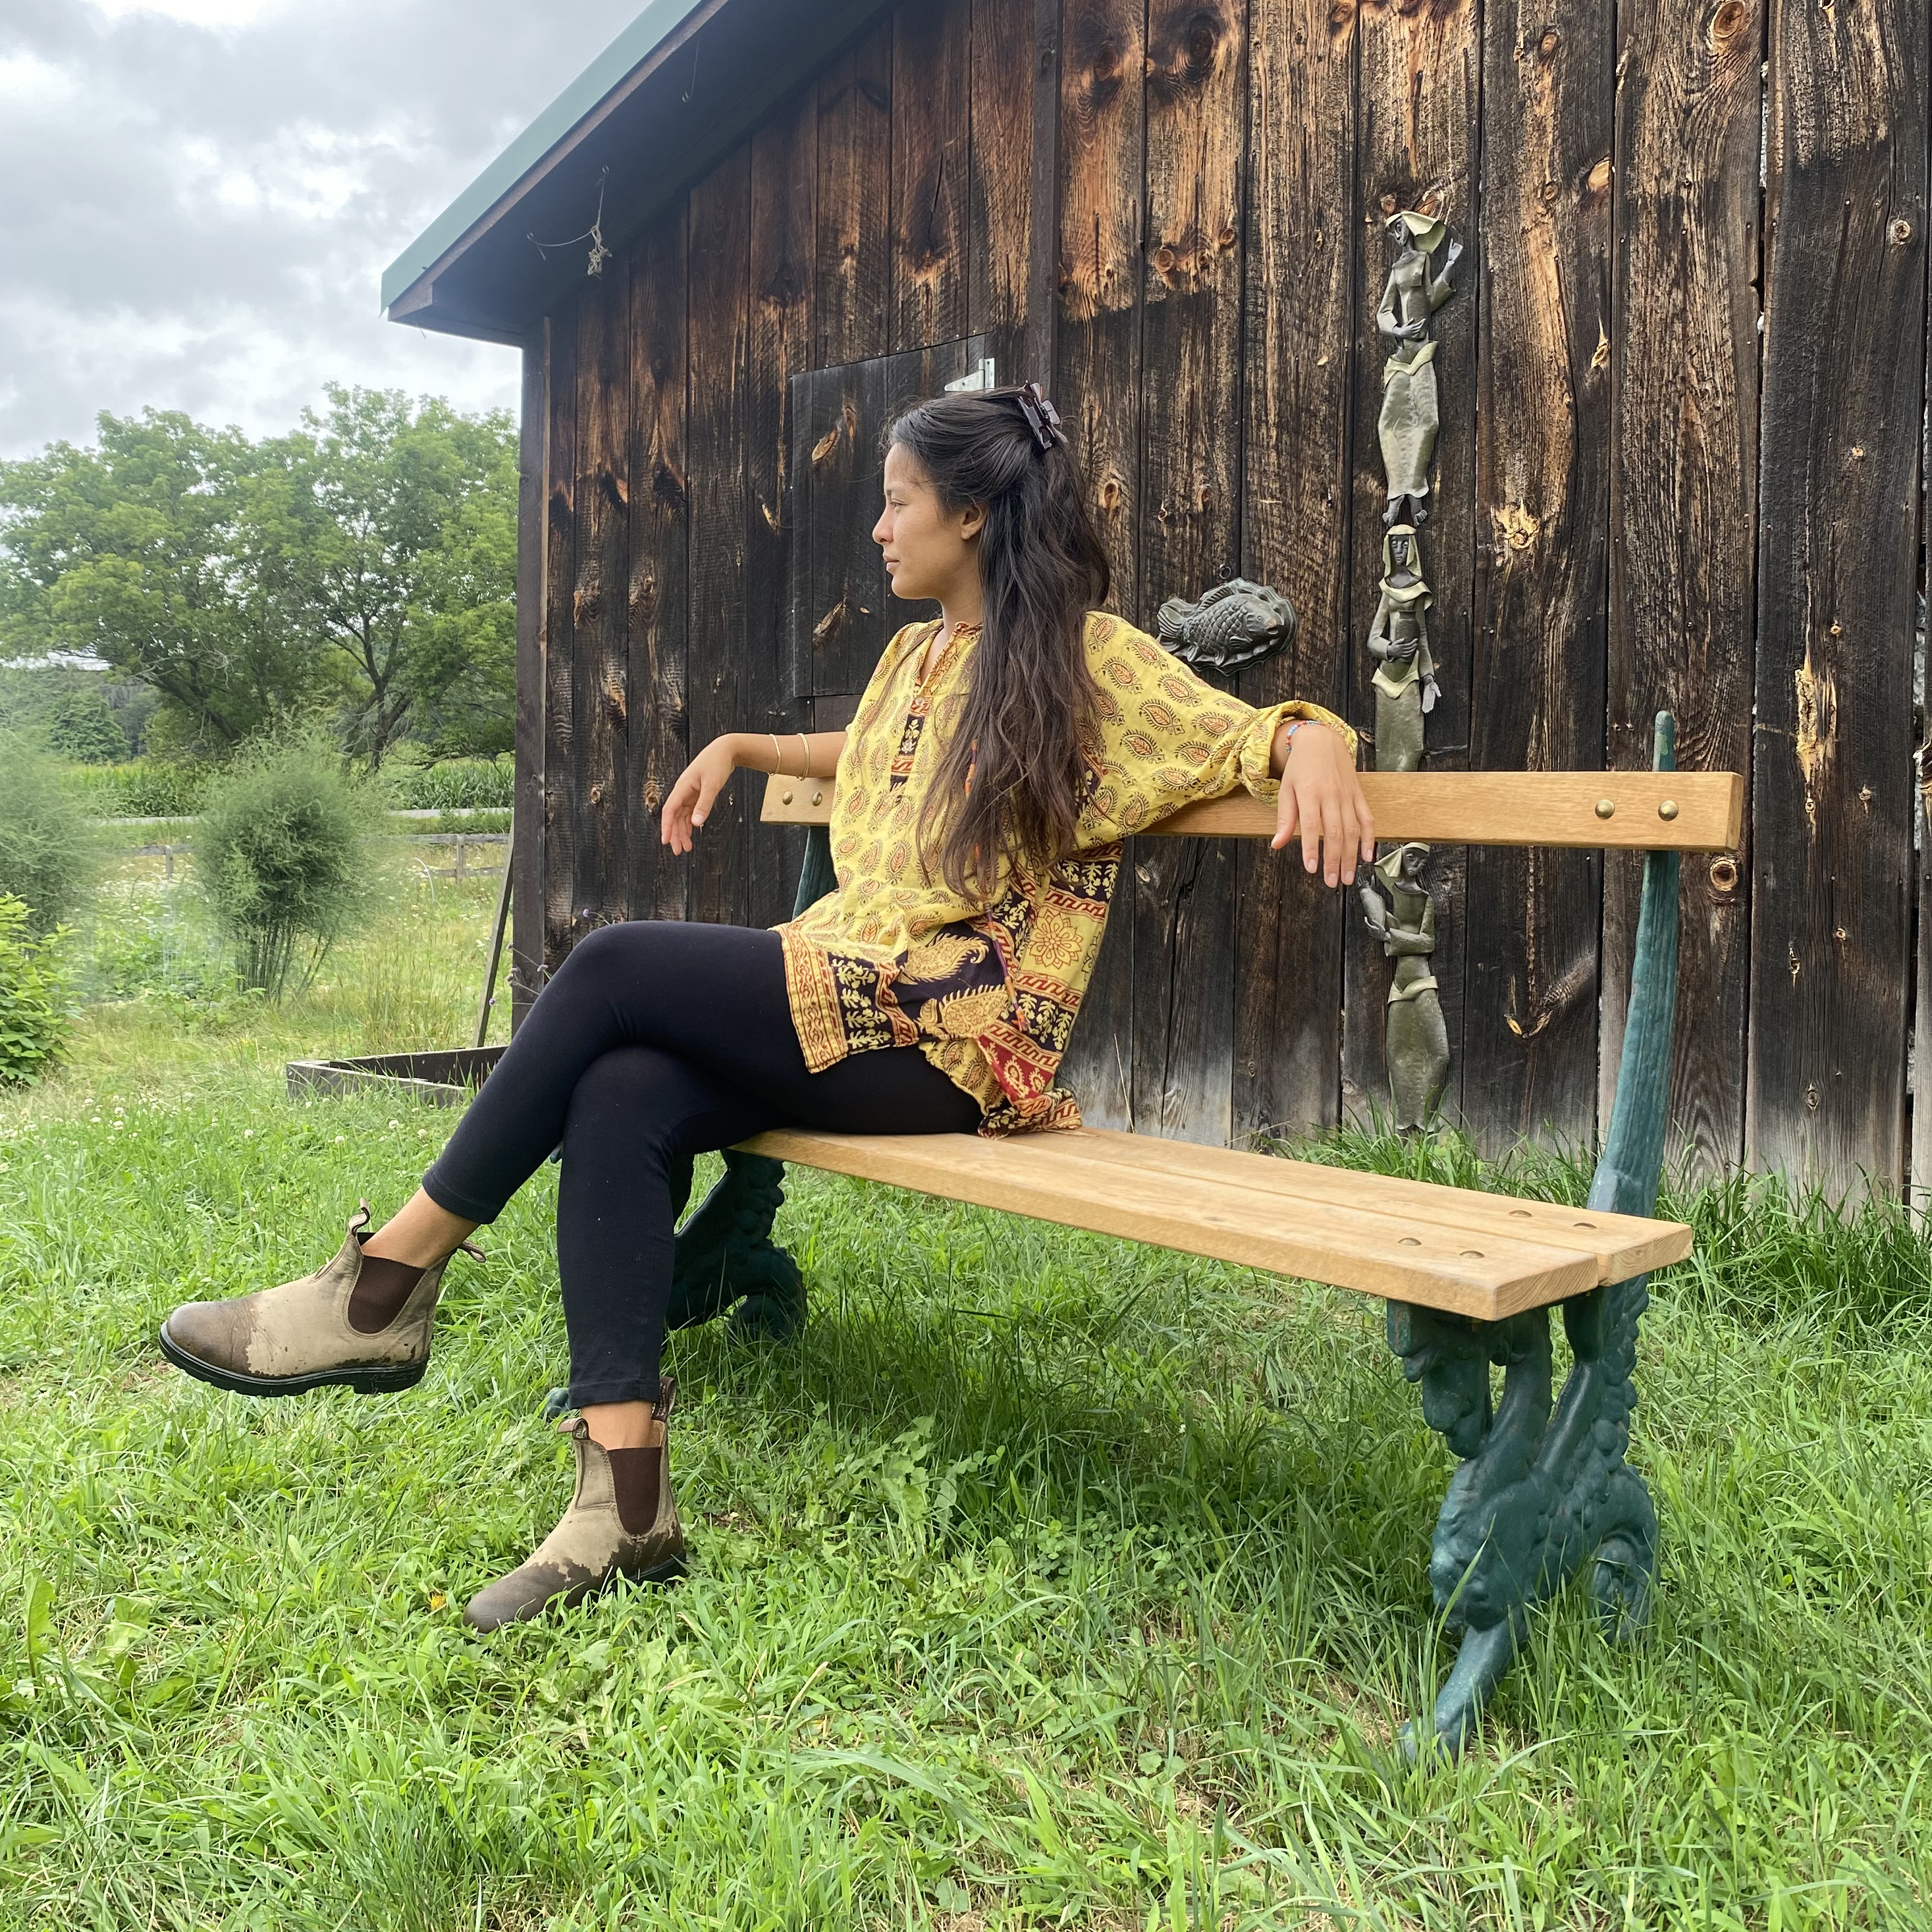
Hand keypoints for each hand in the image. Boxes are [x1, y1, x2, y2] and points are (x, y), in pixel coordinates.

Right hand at [660, 736, 740, 854]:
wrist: (725, 750)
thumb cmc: (717, 764)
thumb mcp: (712, 785)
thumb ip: (704, 805)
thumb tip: (696, 823)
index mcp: (682, 787)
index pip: (669, 810)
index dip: (666, 827)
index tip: (666, 841)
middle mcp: (682, 791)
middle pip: (674, 816)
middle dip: (675, 834)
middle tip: (678, 851)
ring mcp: (689, 793)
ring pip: (681, 816)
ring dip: (682, 831)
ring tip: (686, 847)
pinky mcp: (696, 794)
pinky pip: (689, 812)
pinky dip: (690, 823)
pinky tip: (691, 834)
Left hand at [1270, 721, 1374, 887]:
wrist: (1321, 741)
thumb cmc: (1299, 768)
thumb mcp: (1285, 789)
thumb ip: (1285, 818)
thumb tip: (1276, 845)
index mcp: (1309, 793)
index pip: (1311, 825)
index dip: (1311, 848)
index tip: (1312, 869)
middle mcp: (1331, 795)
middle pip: (1335, 832)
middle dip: (1334, 860)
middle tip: (1331, 882)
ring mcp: (1347, 795)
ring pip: (1353, 830)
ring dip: (1351, 856)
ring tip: (1346, 877)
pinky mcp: (1358, 795)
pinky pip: (1367, 819)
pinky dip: (1369, 838)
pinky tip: (1367, 857)